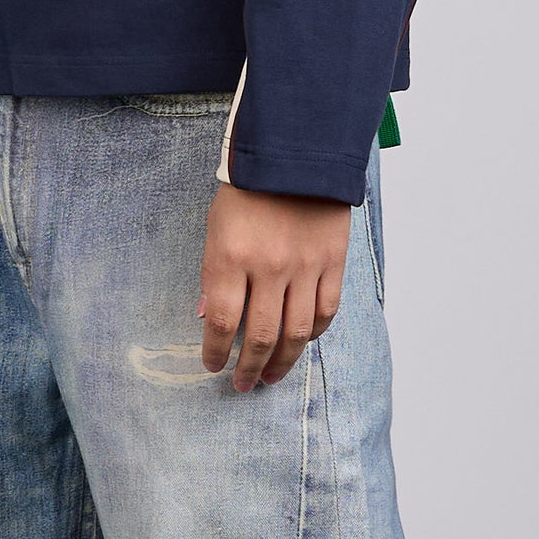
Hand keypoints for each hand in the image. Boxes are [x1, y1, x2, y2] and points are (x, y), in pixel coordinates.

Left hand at [198, 183, 350, 391]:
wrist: (295, 153)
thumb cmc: (247, 190)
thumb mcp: (216, 226)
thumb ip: (213, 274)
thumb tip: (206, 317)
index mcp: (231, 256)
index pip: (221, 321)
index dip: (214, 351)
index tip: (211, 365)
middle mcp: (269, 267)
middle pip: (259, 335)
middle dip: (247, 368)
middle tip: (241, 385)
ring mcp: (304, 266)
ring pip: (296, 332)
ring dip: (282, 361)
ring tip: (270, 377)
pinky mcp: (332, 262)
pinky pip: (326, 311)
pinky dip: (314, 333)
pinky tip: (301, 342)